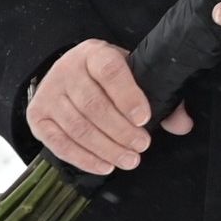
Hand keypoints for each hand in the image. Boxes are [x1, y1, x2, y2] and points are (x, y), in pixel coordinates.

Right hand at [29, 36, 192, 172]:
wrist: (68, 74)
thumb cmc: (107, 77)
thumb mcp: (132, 74)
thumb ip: (159, 96)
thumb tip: (182, 124)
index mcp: (93, 54)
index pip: (109, 71)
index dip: (127, 96)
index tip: (144, 118)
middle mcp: (66, 70)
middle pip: (93, 105)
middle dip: (120, 131)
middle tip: (142, 146)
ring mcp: (48, 94)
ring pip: (78, 127)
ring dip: (105, 148)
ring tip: (129, 159)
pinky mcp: (37, 117)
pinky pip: (59, 143)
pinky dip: (83, 158)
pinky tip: (104, 165)